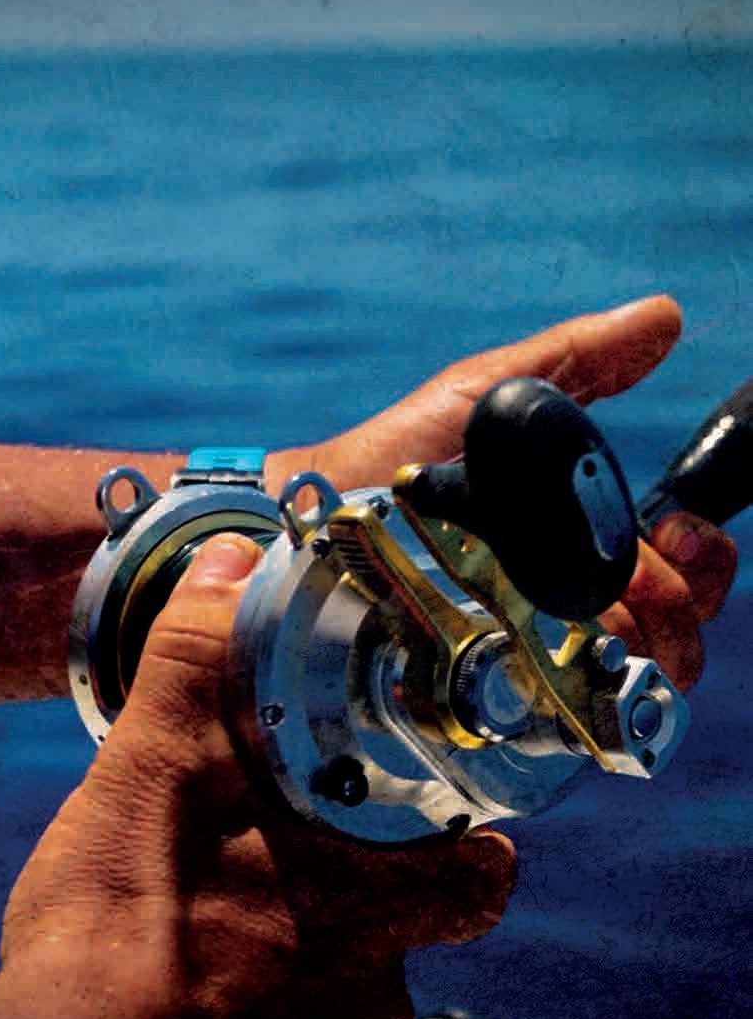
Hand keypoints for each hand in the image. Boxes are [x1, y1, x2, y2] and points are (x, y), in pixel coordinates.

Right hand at [1, 536, 515, 1018]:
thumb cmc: (120, 938)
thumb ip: (201, 664)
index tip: (426, 820)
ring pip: (320, 1011)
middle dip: (336, 906)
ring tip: (186, 946)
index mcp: (368, 909)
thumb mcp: (151, 772)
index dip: (465, 847)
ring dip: (274, 977)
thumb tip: (235, 560)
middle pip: (389, 943)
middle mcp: (364, 1004)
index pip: (480, 876)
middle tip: (260, 869)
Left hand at [268, 295, 736, 689]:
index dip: (700, 551)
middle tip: (649, 577)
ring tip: (617, 621)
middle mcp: (565, 590)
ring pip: (633, 664)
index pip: (679, 559)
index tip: (676, 529)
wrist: (317, 514)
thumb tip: (663, 318)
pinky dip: (595, 682)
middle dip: (683, 598)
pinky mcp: (496, 680)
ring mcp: (534, 640)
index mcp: (576, 529)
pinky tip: (582, 656)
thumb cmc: (395, 454)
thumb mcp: (488, 393)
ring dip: (651, 644)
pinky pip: (570, 700)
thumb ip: (576, 360)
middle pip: (672, 617)